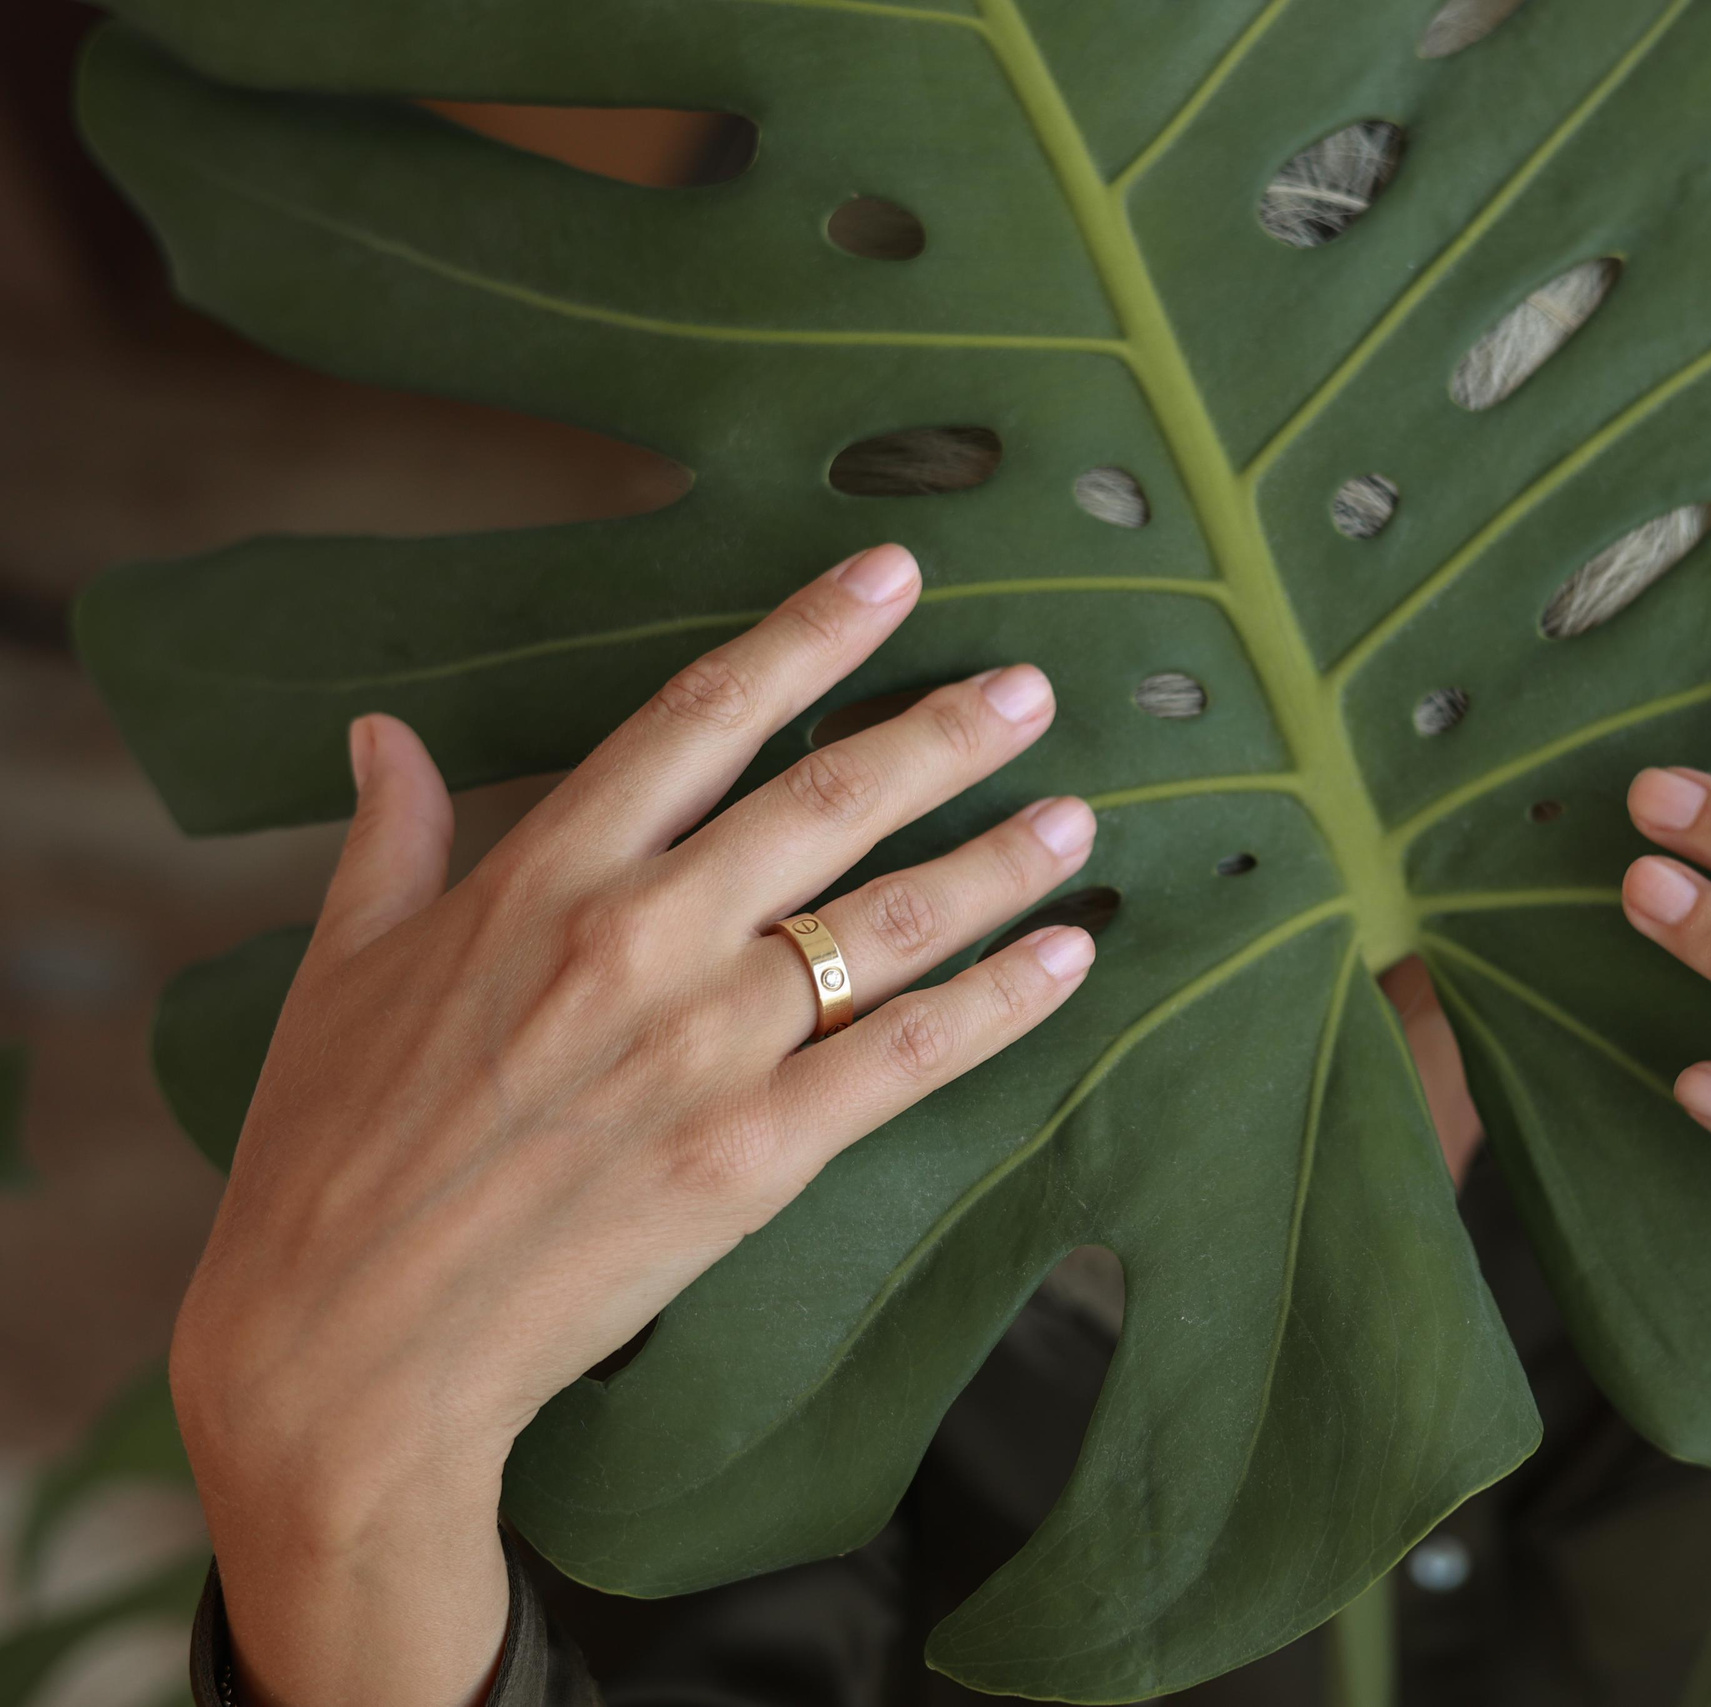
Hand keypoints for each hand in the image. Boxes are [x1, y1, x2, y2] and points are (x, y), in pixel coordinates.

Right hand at [170, 545, 1098, 1706]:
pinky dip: (1000, 1002)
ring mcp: (707, 1043)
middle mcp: (641, 934)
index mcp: (543, 873)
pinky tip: (1068, 958)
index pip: (704, 716)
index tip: (894, 575)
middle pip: (829, 800)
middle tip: (1033, 688)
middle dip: (945, 734)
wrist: (348, 1348)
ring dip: (998, 861)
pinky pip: (908, 1055)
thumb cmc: (329, 1156)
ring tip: (1076, 819)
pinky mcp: (756, 1151)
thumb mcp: (339, 970)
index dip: (812, 635)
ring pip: (890, 921)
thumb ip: (391, 839)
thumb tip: (385, 734)